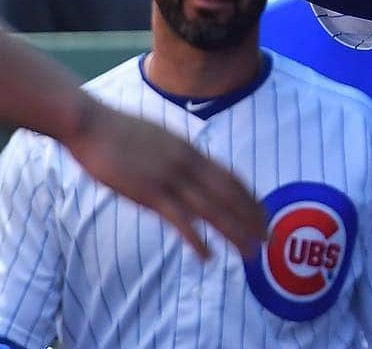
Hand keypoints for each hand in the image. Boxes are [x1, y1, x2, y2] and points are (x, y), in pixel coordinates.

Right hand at [65, 95, 265, 260]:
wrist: (94, 124)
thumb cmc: (121, 132)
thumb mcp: (161, 139)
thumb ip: (178, 155)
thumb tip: (189, 167)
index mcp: (192, 150)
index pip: (231, 176)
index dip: (249, 196)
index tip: (263, 212)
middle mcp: (189, 163)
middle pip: (229, 194)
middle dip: (251, 216)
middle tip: (267, 236)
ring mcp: (171, 178)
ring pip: (212, 209)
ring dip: (234, 232)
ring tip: (249, 251)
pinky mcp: (149, 193)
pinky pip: (180, 220)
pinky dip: (197, 240)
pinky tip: (207, 256)